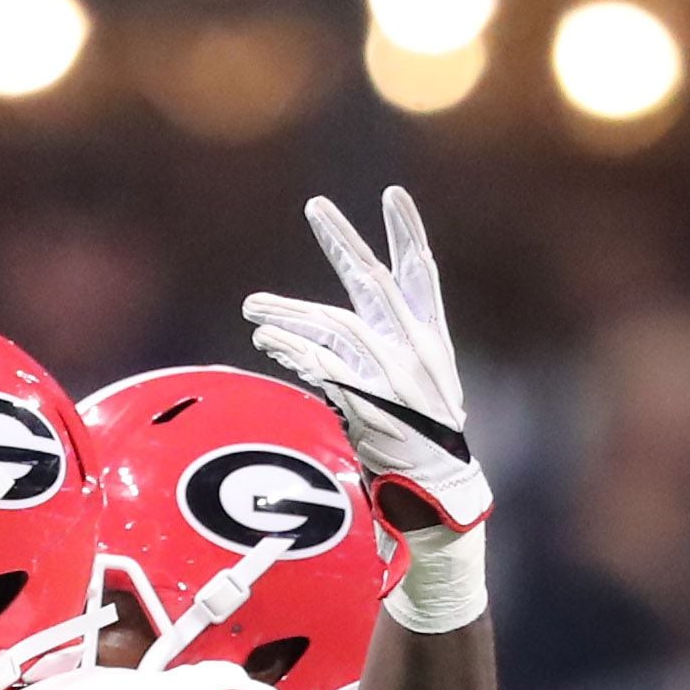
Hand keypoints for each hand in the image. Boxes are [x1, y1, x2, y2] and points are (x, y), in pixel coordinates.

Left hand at [243, 187, 490, 530]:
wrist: (437, 494)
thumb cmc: (418, 443)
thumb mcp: (408, 388)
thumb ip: (369, 355)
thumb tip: (310, 335)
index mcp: (429, 340)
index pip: (422, 275)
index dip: (409, 234)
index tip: (393, 196)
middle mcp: (416, 350)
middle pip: (373, 282)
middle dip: (343, 240)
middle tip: (316, 205)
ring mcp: (395, 375)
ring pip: (336, 324)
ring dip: (290, 312)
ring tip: (253, 307)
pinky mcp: (373, 402)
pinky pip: (325, 365)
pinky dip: (293, 350)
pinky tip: (266, 340)